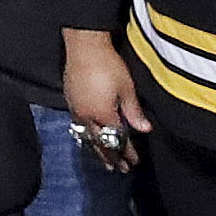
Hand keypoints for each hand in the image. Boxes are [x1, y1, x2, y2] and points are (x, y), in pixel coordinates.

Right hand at [62, 28, 147, 170]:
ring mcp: (76, 110)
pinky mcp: (70, 101)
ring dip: (97, 150)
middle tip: (119, 169)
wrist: (84, 46)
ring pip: (87, 137)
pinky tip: (89, 138)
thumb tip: (144, 129)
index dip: (126, 152)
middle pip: (100, 143)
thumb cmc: (108, 64)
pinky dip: (87, 137)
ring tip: (104, 161)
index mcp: (103, 115)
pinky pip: (79, 126)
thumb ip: (134, 112)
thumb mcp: (126, 88)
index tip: (133, 162)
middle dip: (111, 157)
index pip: (117, 140)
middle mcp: (87, 117)